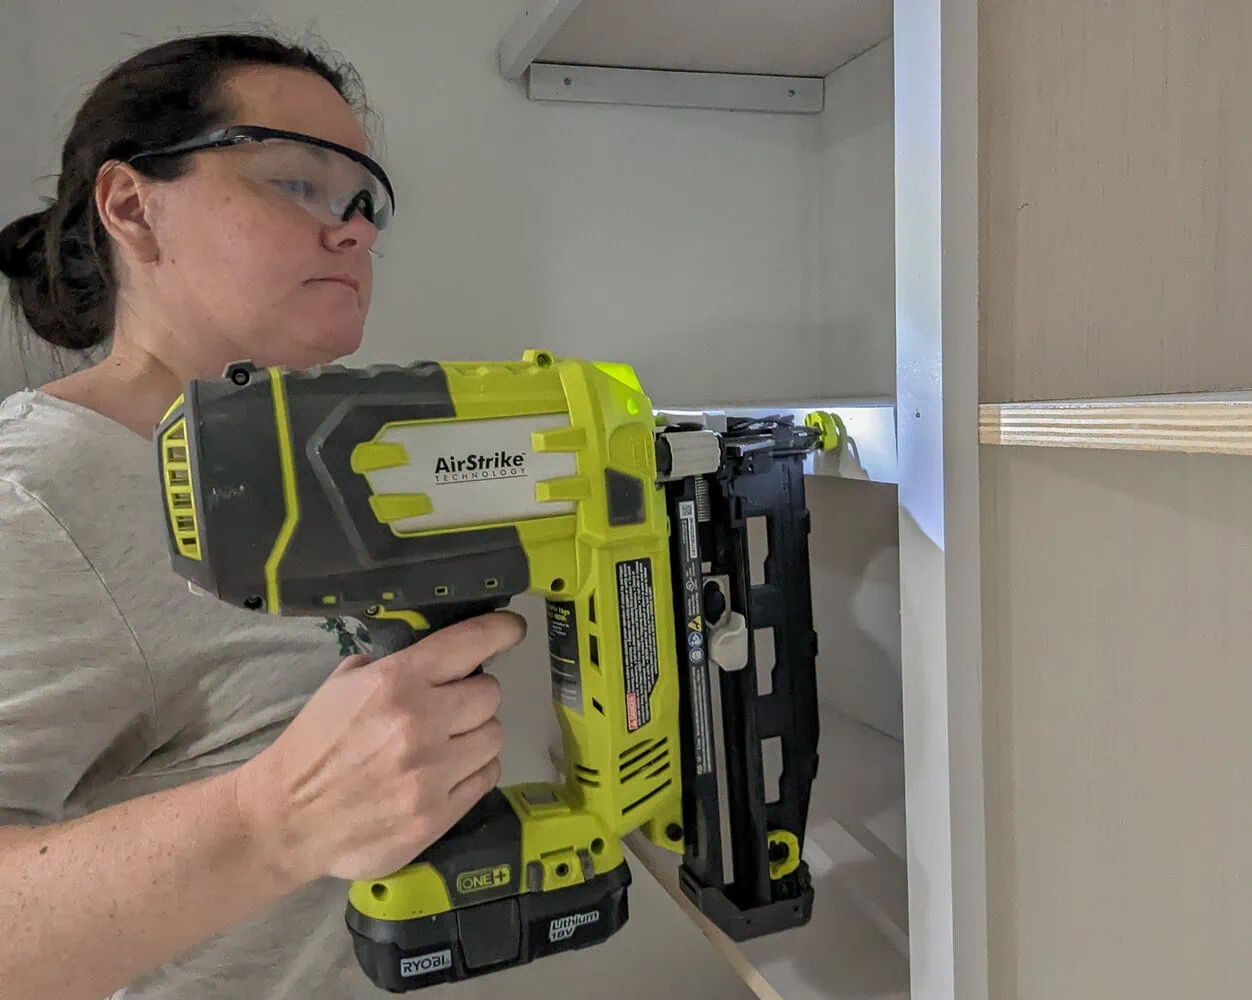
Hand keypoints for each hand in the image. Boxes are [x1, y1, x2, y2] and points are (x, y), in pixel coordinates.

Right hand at [234, 610, 525, 887]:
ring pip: (494, 735)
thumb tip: (440, 658)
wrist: (287, 818)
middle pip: (490, 693)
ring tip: (448, 743)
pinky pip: (486, 776)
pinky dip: (474, 770)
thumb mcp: (343, 685)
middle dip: (474, 696)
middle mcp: (420, 722)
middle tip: (452, 707)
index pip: (470, 643)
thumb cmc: (315, 745)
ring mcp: (432, 772)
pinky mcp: (438, 814)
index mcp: (396, 682)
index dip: (500, 631)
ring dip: (476, 735)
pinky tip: (449, 772)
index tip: (512, 629)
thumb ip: (392, 666)